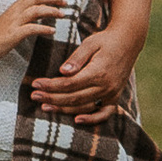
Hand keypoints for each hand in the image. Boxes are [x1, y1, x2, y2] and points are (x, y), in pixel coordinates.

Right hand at [0, 0, 64, 59]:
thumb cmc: (1, 33)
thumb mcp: (13, 19)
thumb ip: (26, 13)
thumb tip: (42, 10)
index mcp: (16, 6)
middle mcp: (15, 11)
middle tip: (64, 1)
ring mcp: (14, 22)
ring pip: (34, 10)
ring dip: (50, 11)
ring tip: (62, 14)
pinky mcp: (14, 34)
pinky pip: (30, 29)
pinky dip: (43, 29)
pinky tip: (52, 31)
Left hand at [29, 13, 147, 118]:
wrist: (128, 42)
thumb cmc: (105, 40)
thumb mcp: (90, 43)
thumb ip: (77, 58)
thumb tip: (62, 72)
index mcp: (98, 72)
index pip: (70, 84)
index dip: (51, 86)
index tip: (35, 84)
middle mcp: (106, 86)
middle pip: (74, 97)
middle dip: (52, 98)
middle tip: (34, 96)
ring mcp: (111, 94)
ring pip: (85, 107)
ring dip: (64, 109)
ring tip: (45, 107)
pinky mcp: (114, 97)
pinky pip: (104, 114)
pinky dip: (92, 120)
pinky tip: (77, 120)